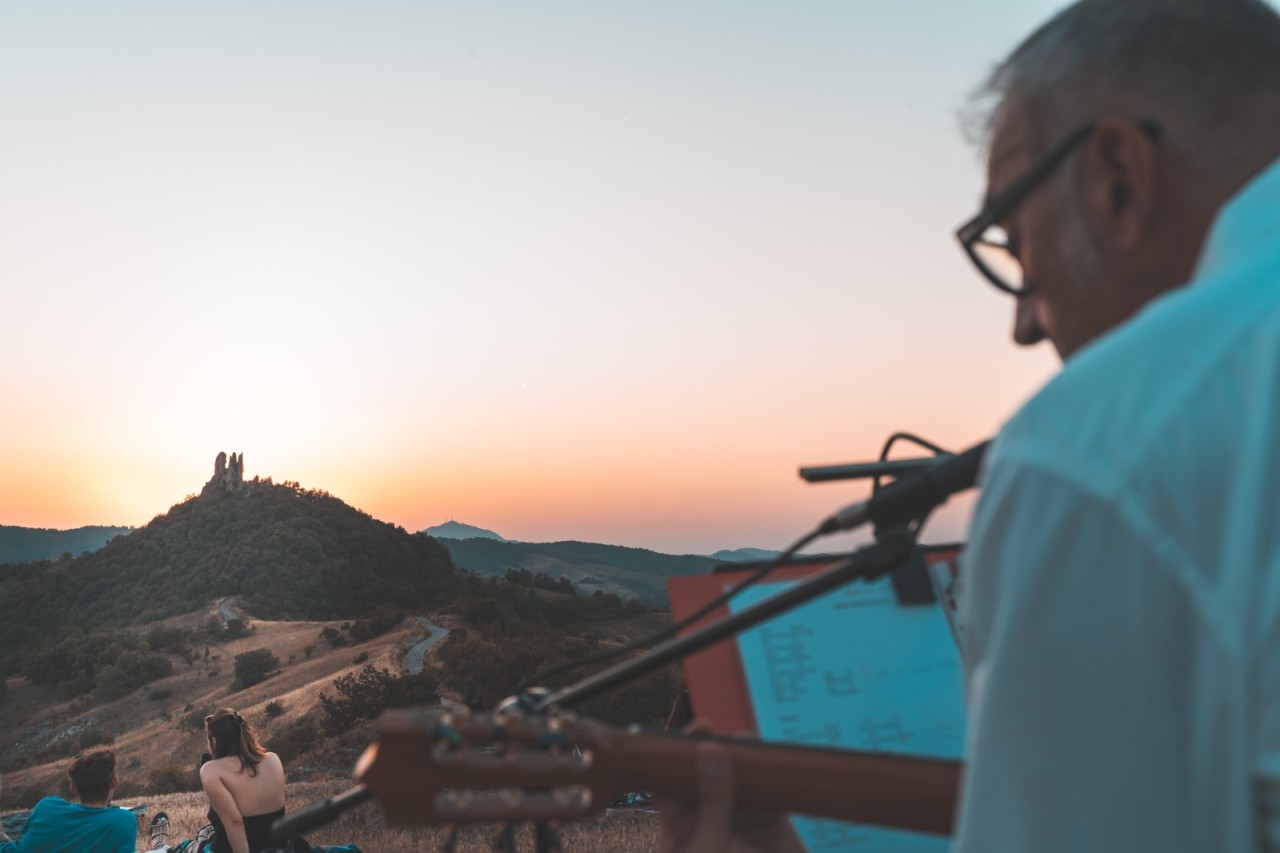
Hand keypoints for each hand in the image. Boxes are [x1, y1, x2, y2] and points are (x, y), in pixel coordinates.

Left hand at [659, 740, 804, 852]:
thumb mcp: (709, 847)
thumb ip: (711, 801)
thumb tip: (710, 751)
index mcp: (679, 829)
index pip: (668, 784)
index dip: (669, 757)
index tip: (674, 736)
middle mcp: (708, 817)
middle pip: (701, 772)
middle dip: (702, 748)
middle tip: (704, 727)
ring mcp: (740, 816)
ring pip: (734, 774)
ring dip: (735, 753)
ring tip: (735, 738)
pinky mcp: (772, 817)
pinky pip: (767, 785)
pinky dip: (765, 766)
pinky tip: (761, 752)